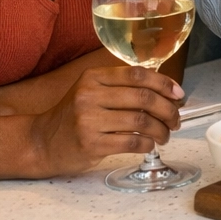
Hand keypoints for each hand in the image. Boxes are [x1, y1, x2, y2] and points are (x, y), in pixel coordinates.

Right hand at [29, 65, 183, 175]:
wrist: (42, 143)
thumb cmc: (74, 117)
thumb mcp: (92, 92)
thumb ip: (122, 88)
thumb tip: (166, 92)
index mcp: (93, 78)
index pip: (137, 74)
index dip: (164, 83)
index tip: (178, 94)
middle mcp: (89, 95)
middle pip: (143, 98)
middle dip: (168, 109)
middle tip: (176, 120)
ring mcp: (88, 120)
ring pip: (141, 121)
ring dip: (161, 130)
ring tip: (165, 135)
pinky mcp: (90, 143)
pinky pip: (131, 141)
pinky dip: (147, 144)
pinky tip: (150, 145)